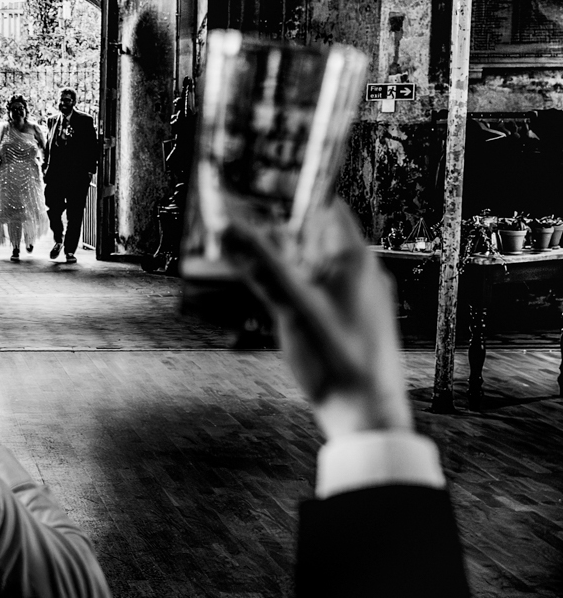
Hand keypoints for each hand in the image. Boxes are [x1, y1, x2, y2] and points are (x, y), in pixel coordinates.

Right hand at [222, 199, 410, 439]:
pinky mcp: (351, 320)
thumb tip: (230, 227)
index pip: (326, 206)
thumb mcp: (293, 308)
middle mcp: (362, 272)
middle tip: (242, 219)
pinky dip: (295, 284)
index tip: (261, 184)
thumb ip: (261, 265)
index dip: (294, 192)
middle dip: (280, 226)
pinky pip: (321, 289)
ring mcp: (358, 297)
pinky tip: (274, 298)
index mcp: (356, 259)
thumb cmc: (338, 360)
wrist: (366, 414)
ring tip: (248, 257)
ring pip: (317, 264)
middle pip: (317, 234)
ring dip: (285, 259)